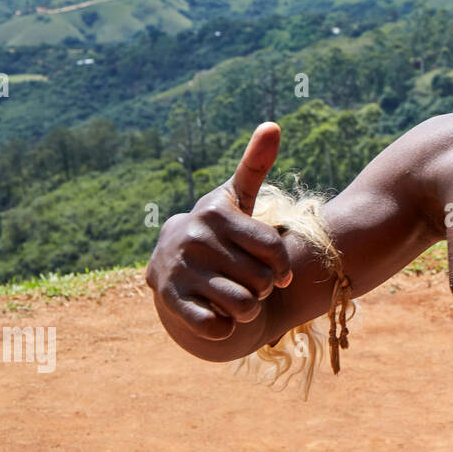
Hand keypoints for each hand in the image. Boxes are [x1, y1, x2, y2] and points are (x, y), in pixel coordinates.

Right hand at [145, 122, 292, 342]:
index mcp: (215, 212)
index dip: (282, 268)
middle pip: (261, 282)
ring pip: (243, 306)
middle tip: (248, 281)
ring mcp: (179, 270)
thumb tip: (273, 124)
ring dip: (247, 309)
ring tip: (237, 297)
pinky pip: (216, 327)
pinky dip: (224, 327)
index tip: (277, 270)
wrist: (171, 264)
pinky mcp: (169, 301)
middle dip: (262, 288)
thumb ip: (255, 164)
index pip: (275, 252)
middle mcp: (193, 238)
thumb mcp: (236, 198)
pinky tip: (216, 312)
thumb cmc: (219, 229)